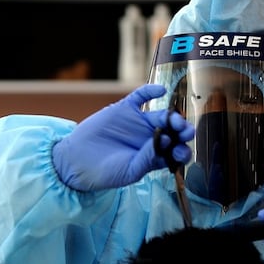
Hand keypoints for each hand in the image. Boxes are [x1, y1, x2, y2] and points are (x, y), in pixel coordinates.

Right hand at [52, 84, 194, 191]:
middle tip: (186, 131)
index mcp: (156, 156)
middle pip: (174, 131)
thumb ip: (148, 158)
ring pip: (162, 115)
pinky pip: (141, 96)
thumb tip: (165, 141)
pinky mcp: (125, 110)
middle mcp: (152, 138)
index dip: (182, 150)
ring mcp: (139, 122)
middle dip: (182, 131)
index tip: (181, 152)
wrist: (78, 161)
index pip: (176, 151)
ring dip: (172, 116)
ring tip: (174, 119)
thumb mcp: (130, 171)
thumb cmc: (106, 172)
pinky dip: (151, 91)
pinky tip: (160, 90)